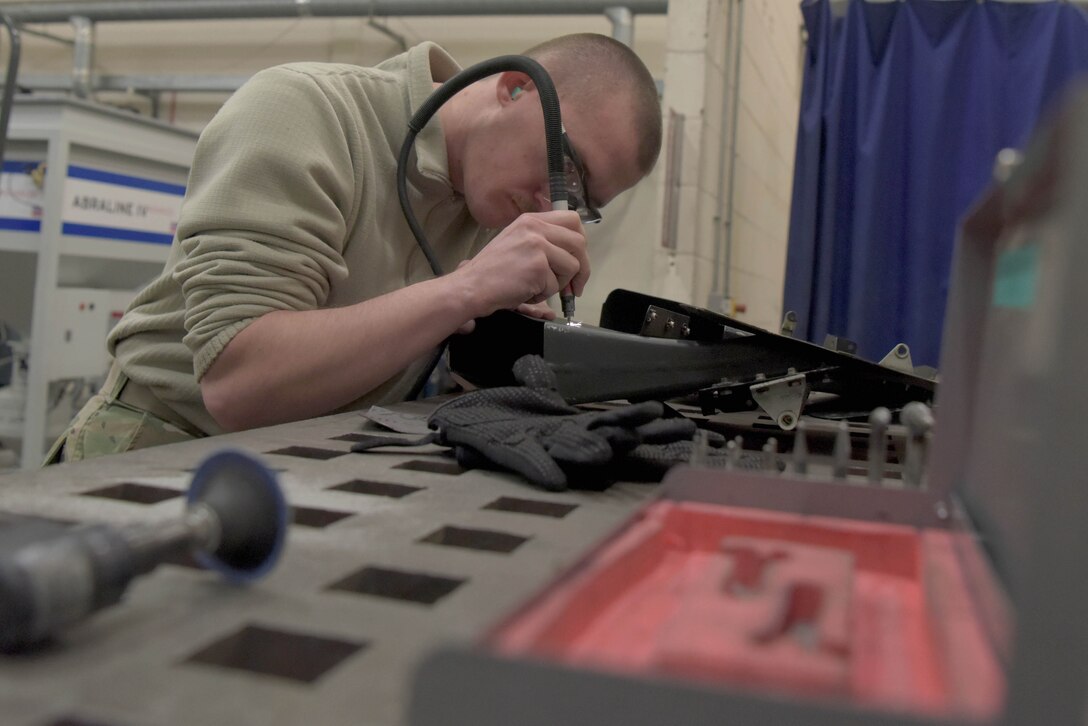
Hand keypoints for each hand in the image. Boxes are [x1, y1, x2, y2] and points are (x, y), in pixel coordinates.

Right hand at [452, 210, 588, 316]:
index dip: (580, 242)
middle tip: (575, 286)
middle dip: (581, 268)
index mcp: (531, 220)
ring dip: (559, 284)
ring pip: (572, 266)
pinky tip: (525, 291)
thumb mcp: (517, 242)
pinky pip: (556, 286)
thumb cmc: (491, 271)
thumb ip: (542, 241)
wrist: (471, 286)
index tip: (577, 259)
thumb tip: (574, 254)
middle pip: (579, 243)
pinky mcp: (538, 266)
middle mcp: (536, 227)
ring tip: (536, 287)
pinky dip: (542, 295)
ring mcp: (538, 246)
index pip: (572, 220)